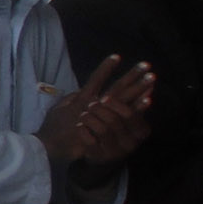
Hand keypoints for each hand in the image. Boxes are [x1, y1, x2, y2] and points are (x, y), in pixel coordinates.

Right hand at [41, 56, 155, 168]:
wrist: (50, 147)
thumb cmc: (52, 128)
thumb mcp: (58, 109)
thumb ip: (71, 99)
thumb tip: (81, 90)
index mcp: (82, 99)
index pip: (96, 79)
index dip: (106, 68)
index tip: (117, 56)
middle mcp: (94, 104)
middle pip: (116, 87)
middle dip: (131, 75)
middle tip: (146, 65)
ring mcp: (101, 116)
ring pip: (123, 99)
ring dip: (139, 88)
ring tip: (152, 78)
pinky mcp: (107, 126)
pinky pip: (126, 116)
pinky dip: (138, 108)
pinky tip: (149, 100)